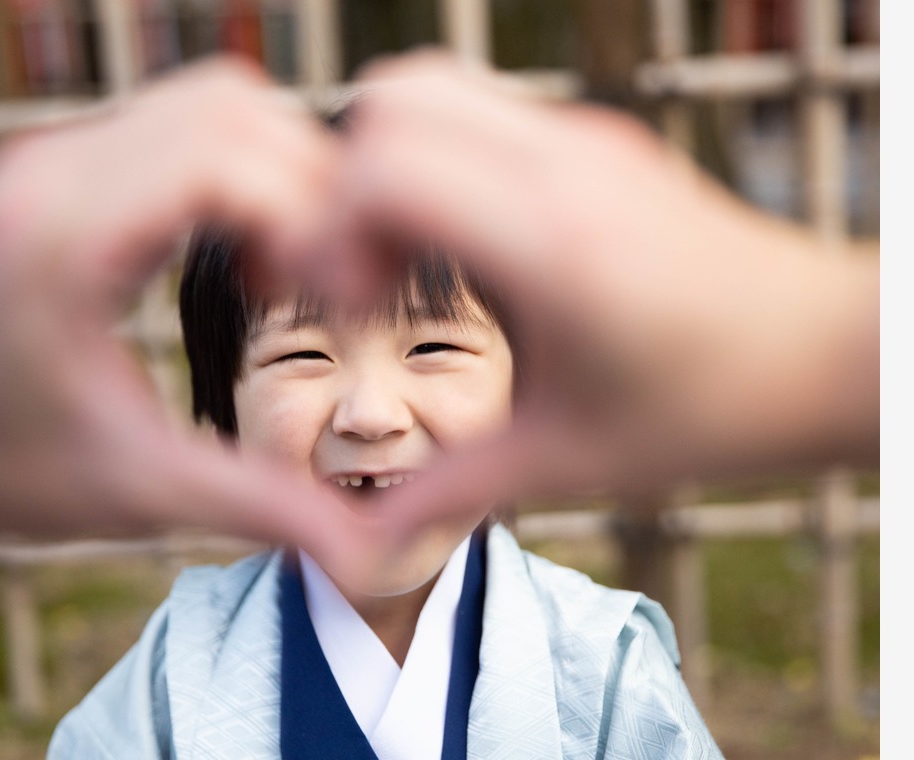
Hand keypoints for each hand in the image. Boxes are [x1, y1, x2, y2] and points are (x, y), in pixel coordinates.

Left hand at [0, 58, 364, 566]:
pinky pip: (189, 119)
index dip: (306, 215)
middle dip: (312, 187)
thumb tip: (368, 549)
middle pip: (230, 109)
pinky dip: (247, 167)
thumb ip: (255, 506)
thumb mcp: (134, 492)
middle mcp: (55, 172)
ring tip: (289, 269)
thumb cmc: (3, 461)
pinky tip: (249, 250)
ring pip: (217, 100)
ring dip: (283, 171)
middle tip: (330, 283)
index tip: (335, 297)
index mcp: (60, 246)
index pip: (219, 160)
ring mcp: (62, 151)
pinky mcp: (75, 154)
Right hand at [327, 51, 877, 527]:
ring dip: (392, 164)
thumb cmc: (713, 410)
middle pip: (393, 98)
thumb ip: (450, 490)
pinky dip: (441, 162)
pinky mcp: (599, 139)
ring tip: (409, 259)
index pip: (384, 166)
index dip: (331, 229)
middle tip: (369, 272)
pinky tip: (467, 249)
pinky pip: (481, 115)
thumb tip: (360, 542)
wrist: (832, 353)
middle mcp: (564, 164)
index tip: (357, 303)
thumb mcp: (567, 459)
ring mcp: (585, 138)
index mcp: (551, 242)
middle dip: (346, 182)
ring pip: (433, 91)